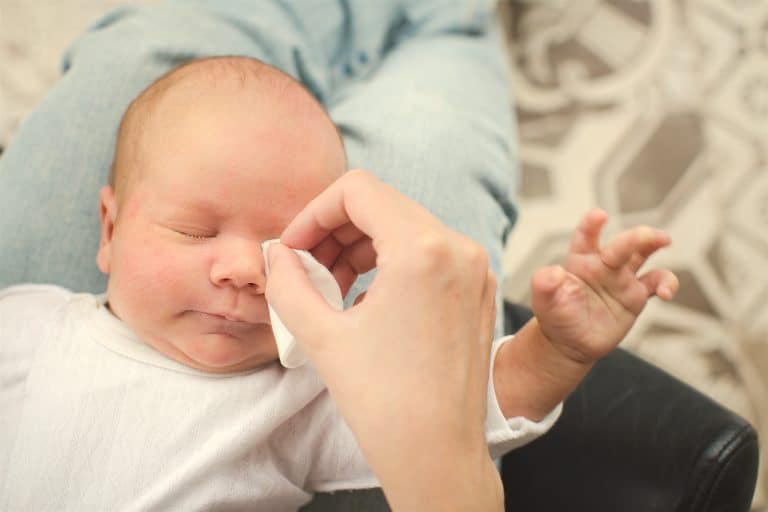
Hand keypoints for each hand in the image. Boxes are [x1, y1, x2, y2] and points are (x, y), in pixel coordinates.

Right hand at [265, 170, 502, 511]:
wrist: (438, 455)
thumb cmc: (385, 403)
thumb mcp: (321, 336)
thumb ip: (288, 282)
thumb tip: (276, 254)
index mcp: (424, 250)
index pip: (358, 190)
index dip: (314, 212)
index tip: (293, 247)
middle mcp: (459, 249)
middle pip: (383, 206)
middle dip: (335, 231)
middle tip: (306, 270)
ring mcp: (475, 270)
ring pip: (405, 227)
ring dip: (361, 247)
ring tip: (331, 288)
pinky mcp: (479, 290)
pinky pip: (428, 254)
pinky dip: (390, 263)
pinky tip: (365, 300)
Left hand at [532, 208, 678, 364]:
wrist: (570, 342)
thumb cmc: (555, 316)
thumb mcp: (544, 301)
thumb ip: (544, 284)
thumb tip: (553, 271)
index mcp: (579, 260)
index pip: (585, 237)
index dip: (591, 225)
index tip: (598, 215)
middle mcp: (602, 264)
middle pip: (621, 245)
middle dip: (635, 237)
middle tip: (647, 234)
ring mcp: (621, 278)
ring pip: (642, 254)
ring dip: (654, 244)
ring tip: (664, 240)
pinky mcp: (636, 295)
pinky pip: (656, 283)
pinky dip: (667, 283)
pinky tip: (666, 293)